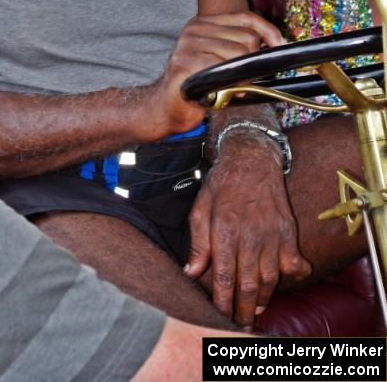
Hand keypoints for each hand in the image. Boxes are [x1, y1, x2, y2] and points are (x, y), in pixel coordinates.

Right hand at [150, 11, 283, 137]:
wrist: (166, 106)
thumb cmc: (198, 85)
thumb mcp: (220, 58)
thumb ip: (239, 46)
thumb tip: (276, 45)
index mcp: (203, 23)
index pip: (246, 17)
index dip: (268, 31)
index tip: (280, 46)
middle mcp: (194, 29)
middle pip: (247, 38)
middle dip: (253, 63)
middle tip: (242, 80)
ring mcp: (188, 44)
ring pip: (239, 55)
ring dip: (241, 77)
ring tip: (229, 88)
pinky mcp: (185, 63)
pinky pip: (223, 70)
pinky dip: (228, 85)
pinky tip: (219, 93)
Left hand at [185, 133, 310, 329]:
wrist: (252, 159)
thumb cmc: (222, 184)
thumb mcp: (200, 208)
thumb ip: (198, 242)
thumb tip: (191, 272)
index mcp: (224, 231)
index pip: (223, 276)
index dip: (222, 301)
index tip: (219, 316)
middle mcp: (250, 236)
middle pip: (248, 284)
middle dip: (243, 309)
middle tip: (240, 325)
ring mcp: (272, 235)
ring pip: (270, 278)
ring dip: (264, 298)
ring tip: (256, 310)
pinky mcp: (287, 231)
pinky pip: (294, 262)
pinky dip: (292, 276)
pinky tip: (285, 282)